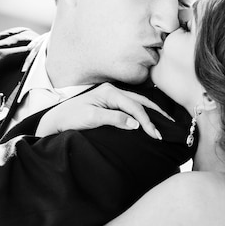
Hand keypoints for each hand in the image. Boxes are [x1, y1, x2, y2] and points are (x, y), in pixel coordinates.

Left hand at [36, 83, 170, 139]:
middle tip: (169, 126)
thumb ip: (114, 119)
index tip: (155, 134)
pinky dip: (143, 112)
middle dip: (155, 114)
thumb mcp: (91, 118)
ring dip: (151, 113)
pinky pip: (131, 106)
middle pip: (140, 101)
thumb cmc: (70, 118)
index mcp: (109, 92)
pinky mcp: (110, 102)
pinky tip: (149, 119)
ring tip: (164, 122)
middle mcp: (113, 91)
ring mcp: (112, 96)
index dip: (147, 120)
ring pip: (138, 102)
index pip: (134, 106)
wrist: (55, 120)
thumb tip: (135, 123)